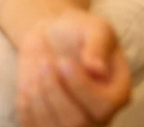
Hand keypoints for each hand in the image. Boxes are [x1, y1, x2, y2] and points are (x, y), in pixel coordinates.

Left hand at [15, 8, 130, 125]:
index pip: (103, 105)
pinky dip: (26, 107)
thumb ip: (98, 44)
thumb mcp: (94, 26)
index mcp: (117, 92)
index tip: (63, 61)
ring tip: (37, 74)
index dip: (79, 86)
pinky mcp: (47, 122)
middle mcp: (99, 114)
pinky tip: (29, 86)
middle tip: (45, 65)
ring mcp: (73, 122)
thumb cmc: (77, 31)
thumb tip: (98, 70)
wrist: (51, 36)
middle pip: (77, 123)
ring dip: (38, 99)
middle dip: (54, 91)